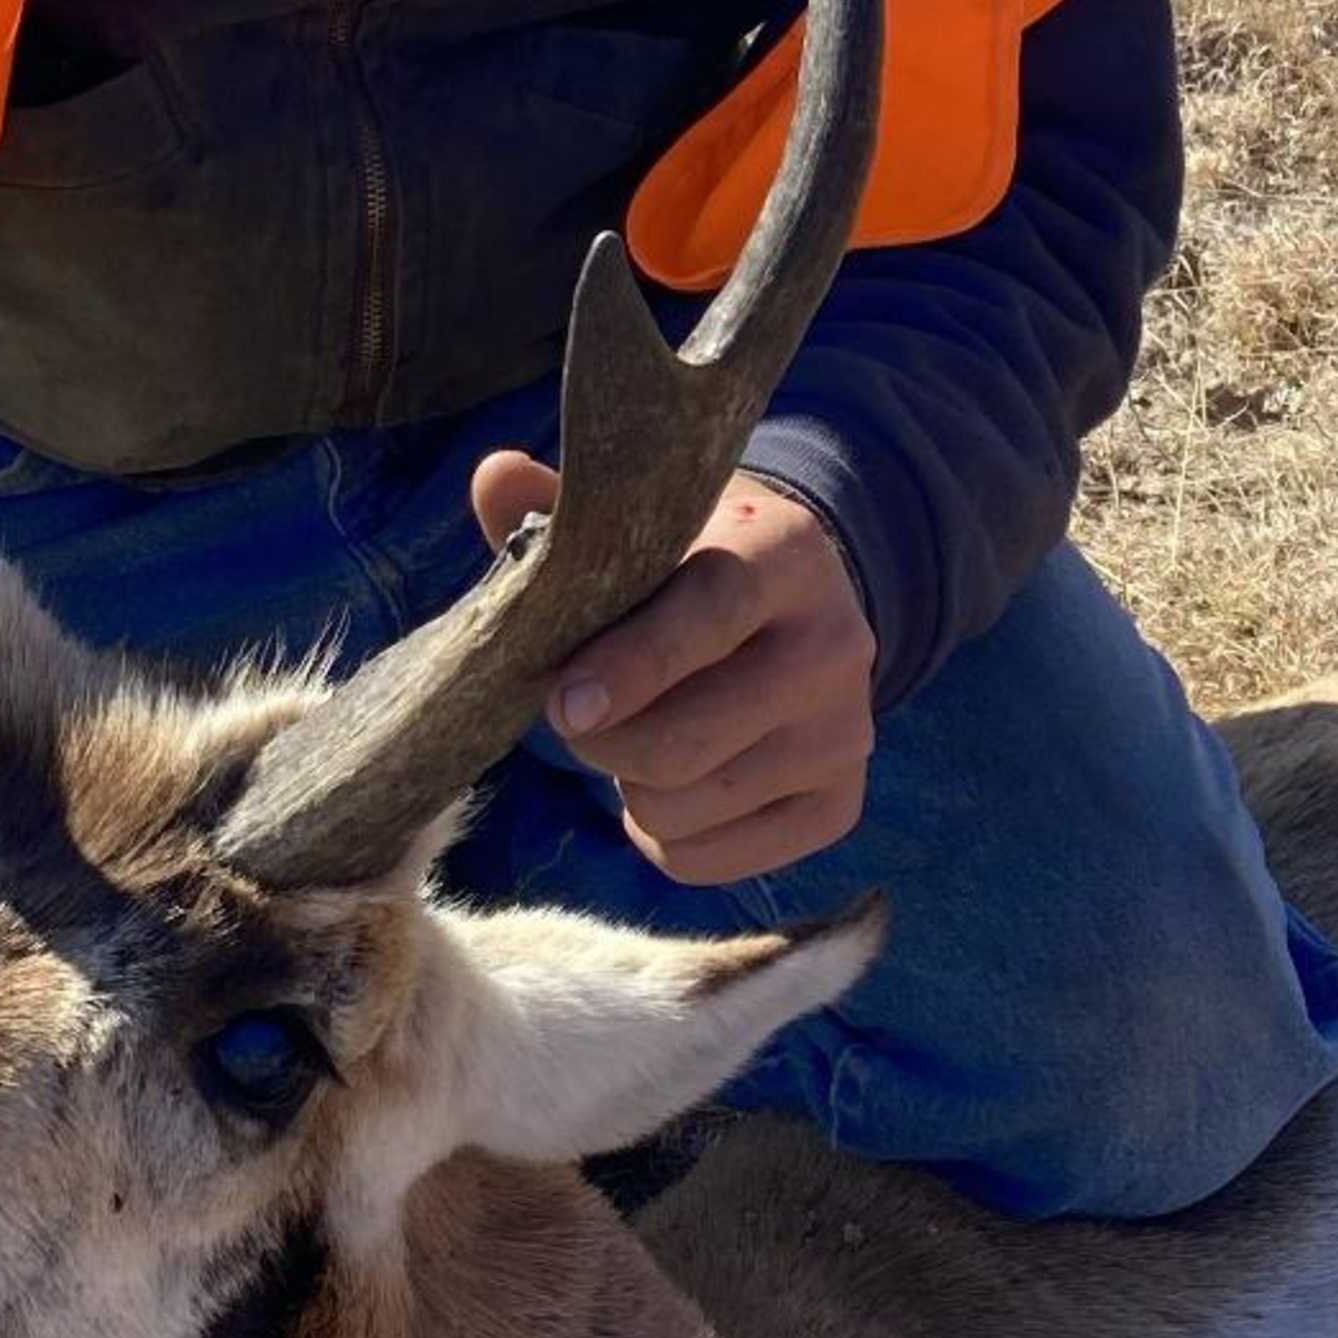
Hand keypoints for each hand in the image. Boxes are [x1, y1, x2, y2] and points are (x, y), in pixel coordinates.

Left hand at [468, 452, 876, 886]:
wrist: (800, 611)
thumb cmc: (692, 560)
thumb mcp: (645, 523)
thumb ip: (565, 510)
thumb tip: (493, 476)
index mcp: (786, 553)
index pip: (708, 616)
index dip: (629, 666)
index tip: (562, 700)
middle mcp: (836, 646)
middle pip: (687, 742)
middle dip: (601, 742)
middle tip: (573, 716)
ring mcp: (845, 735)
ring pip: (687, 808)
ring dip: (627, 786)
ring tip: (629, 738)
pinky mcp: (839, 806)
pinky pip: (709, 861)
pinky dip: (659, 836)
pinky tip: (664, 784)